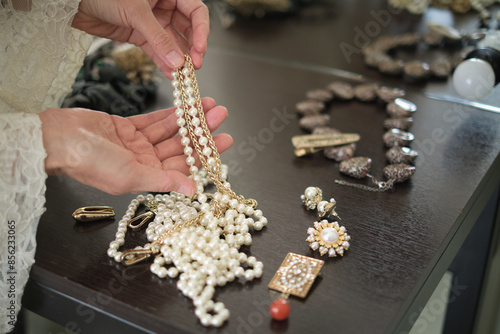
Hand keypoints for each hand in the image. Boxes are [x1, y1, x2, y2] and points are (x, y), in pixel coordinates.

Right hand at [39, 98, 231, 195]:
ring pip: (171, 131)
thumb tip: (193, 191)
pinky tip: (188, 104)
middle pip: (181, 147)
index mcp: (147, 178)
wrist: (57, 139)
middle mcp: (145, 162)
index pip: (184, 167)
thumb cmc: (89, 163)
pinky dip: (172, 112)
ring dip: (190, 119)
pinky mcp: (128, 127)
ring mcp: (137, 144)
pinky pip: (155, 120)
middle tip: (222, 117)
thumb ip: (163, 180)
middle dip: (202, 132)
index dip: (206, 154)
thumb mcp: (130, 175)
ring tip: (211, 105)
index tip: (225, 141)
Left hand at [72, 0, 208, 76]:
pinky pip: (157, 50)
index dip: (202, 30)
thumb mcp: (136, 12)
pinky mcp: (140, 35)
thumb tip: (177, 60)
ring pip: (172, 43)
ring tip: (183, 74)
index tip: (200, 48)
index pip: (196, 11)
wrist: (74, 1)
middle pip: (187, 29)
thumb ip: (158, 37)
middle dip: (192, 48)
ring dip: (179, 59)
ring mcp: (152, 21)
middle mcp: (163, 5)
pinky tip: (171, 74)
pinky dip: (164, 62)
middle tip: (195, 65)